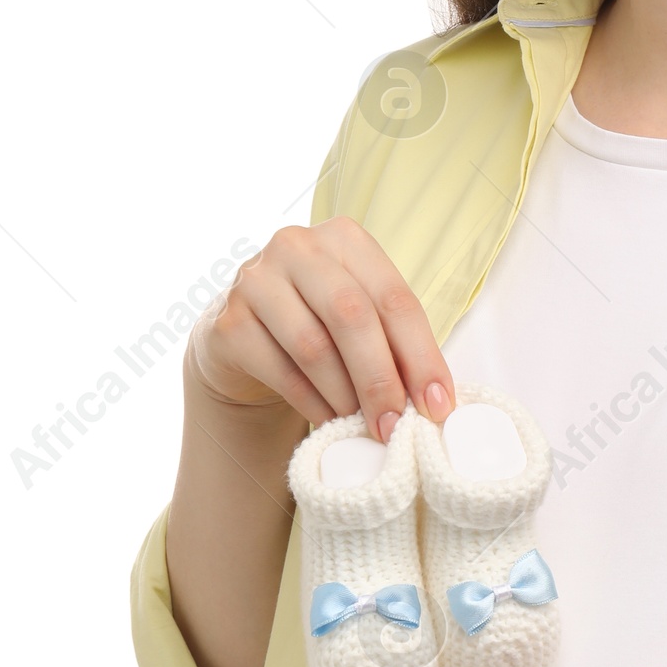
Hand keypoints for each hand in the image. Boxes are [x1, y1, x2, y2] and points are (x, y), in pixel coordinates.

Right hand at [187, 215, 453, 443]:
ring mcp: (255, 280)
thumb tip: (433, 400)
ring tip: (365, 428)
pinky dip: (312, 404)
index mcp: (344, 239)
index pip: (394, 298)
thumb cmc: (319, 327)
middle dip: (381, 379)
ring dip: (346, 396)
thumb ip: (394, 344)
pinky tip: (330, 424)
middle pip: (352, 316)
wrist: (244, 341)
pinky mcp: (228, 322)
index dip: (422, 356)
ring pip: (314, 346)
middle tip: (396, 425)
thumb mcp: (360, 320)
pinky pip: (280, 371)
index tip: (438, 405)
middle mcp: (297, 247)